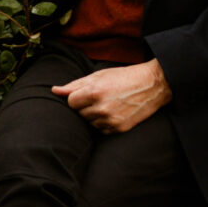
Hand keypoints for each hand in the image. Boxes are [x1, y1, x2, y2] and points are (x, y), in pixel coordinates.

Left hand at [51, 60, 171, 133]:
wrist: (152, 85)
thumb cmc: (123, 77)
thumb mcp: (98, 76)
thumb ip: (74, 85)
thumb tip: (55, 91)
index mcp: (94, 92)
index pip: (71, 102)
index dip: (77, 98)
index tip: (87, 93)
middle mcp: (101, 108)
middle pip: (79, 113)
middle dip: (85, 106)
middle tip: (100, 98)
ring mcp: (111, 120)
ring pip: (89, 123)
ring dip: (94, 116)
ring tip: (108, 104)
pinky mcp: (120, 128)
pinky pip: (101, 130)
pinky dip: (104, 123)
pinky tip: (113, 112)